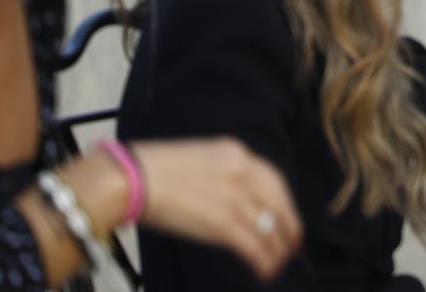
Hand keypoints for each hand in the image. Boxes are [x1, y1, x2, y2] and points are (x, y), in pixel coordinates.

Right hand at [132, 138, 301, 281]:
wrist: (131, 178)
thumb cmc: (152, 171)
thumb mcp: (198, 159)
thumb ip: (222, 173)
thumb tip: (232, 196)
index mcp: (236, 153)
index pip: (274, 180)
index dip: (285, 202)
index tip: (288, 216)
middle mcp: (243, 173)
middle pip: (279, 204)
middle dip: (290, 227)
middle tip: (294, 244)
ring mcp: (235, 198)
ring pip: (270, 228)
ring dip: (278, 249)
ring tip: (279, 262)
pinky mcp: (223, 223)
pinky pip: (254, 245)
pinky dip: (264, 260)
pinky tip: (266, 271)